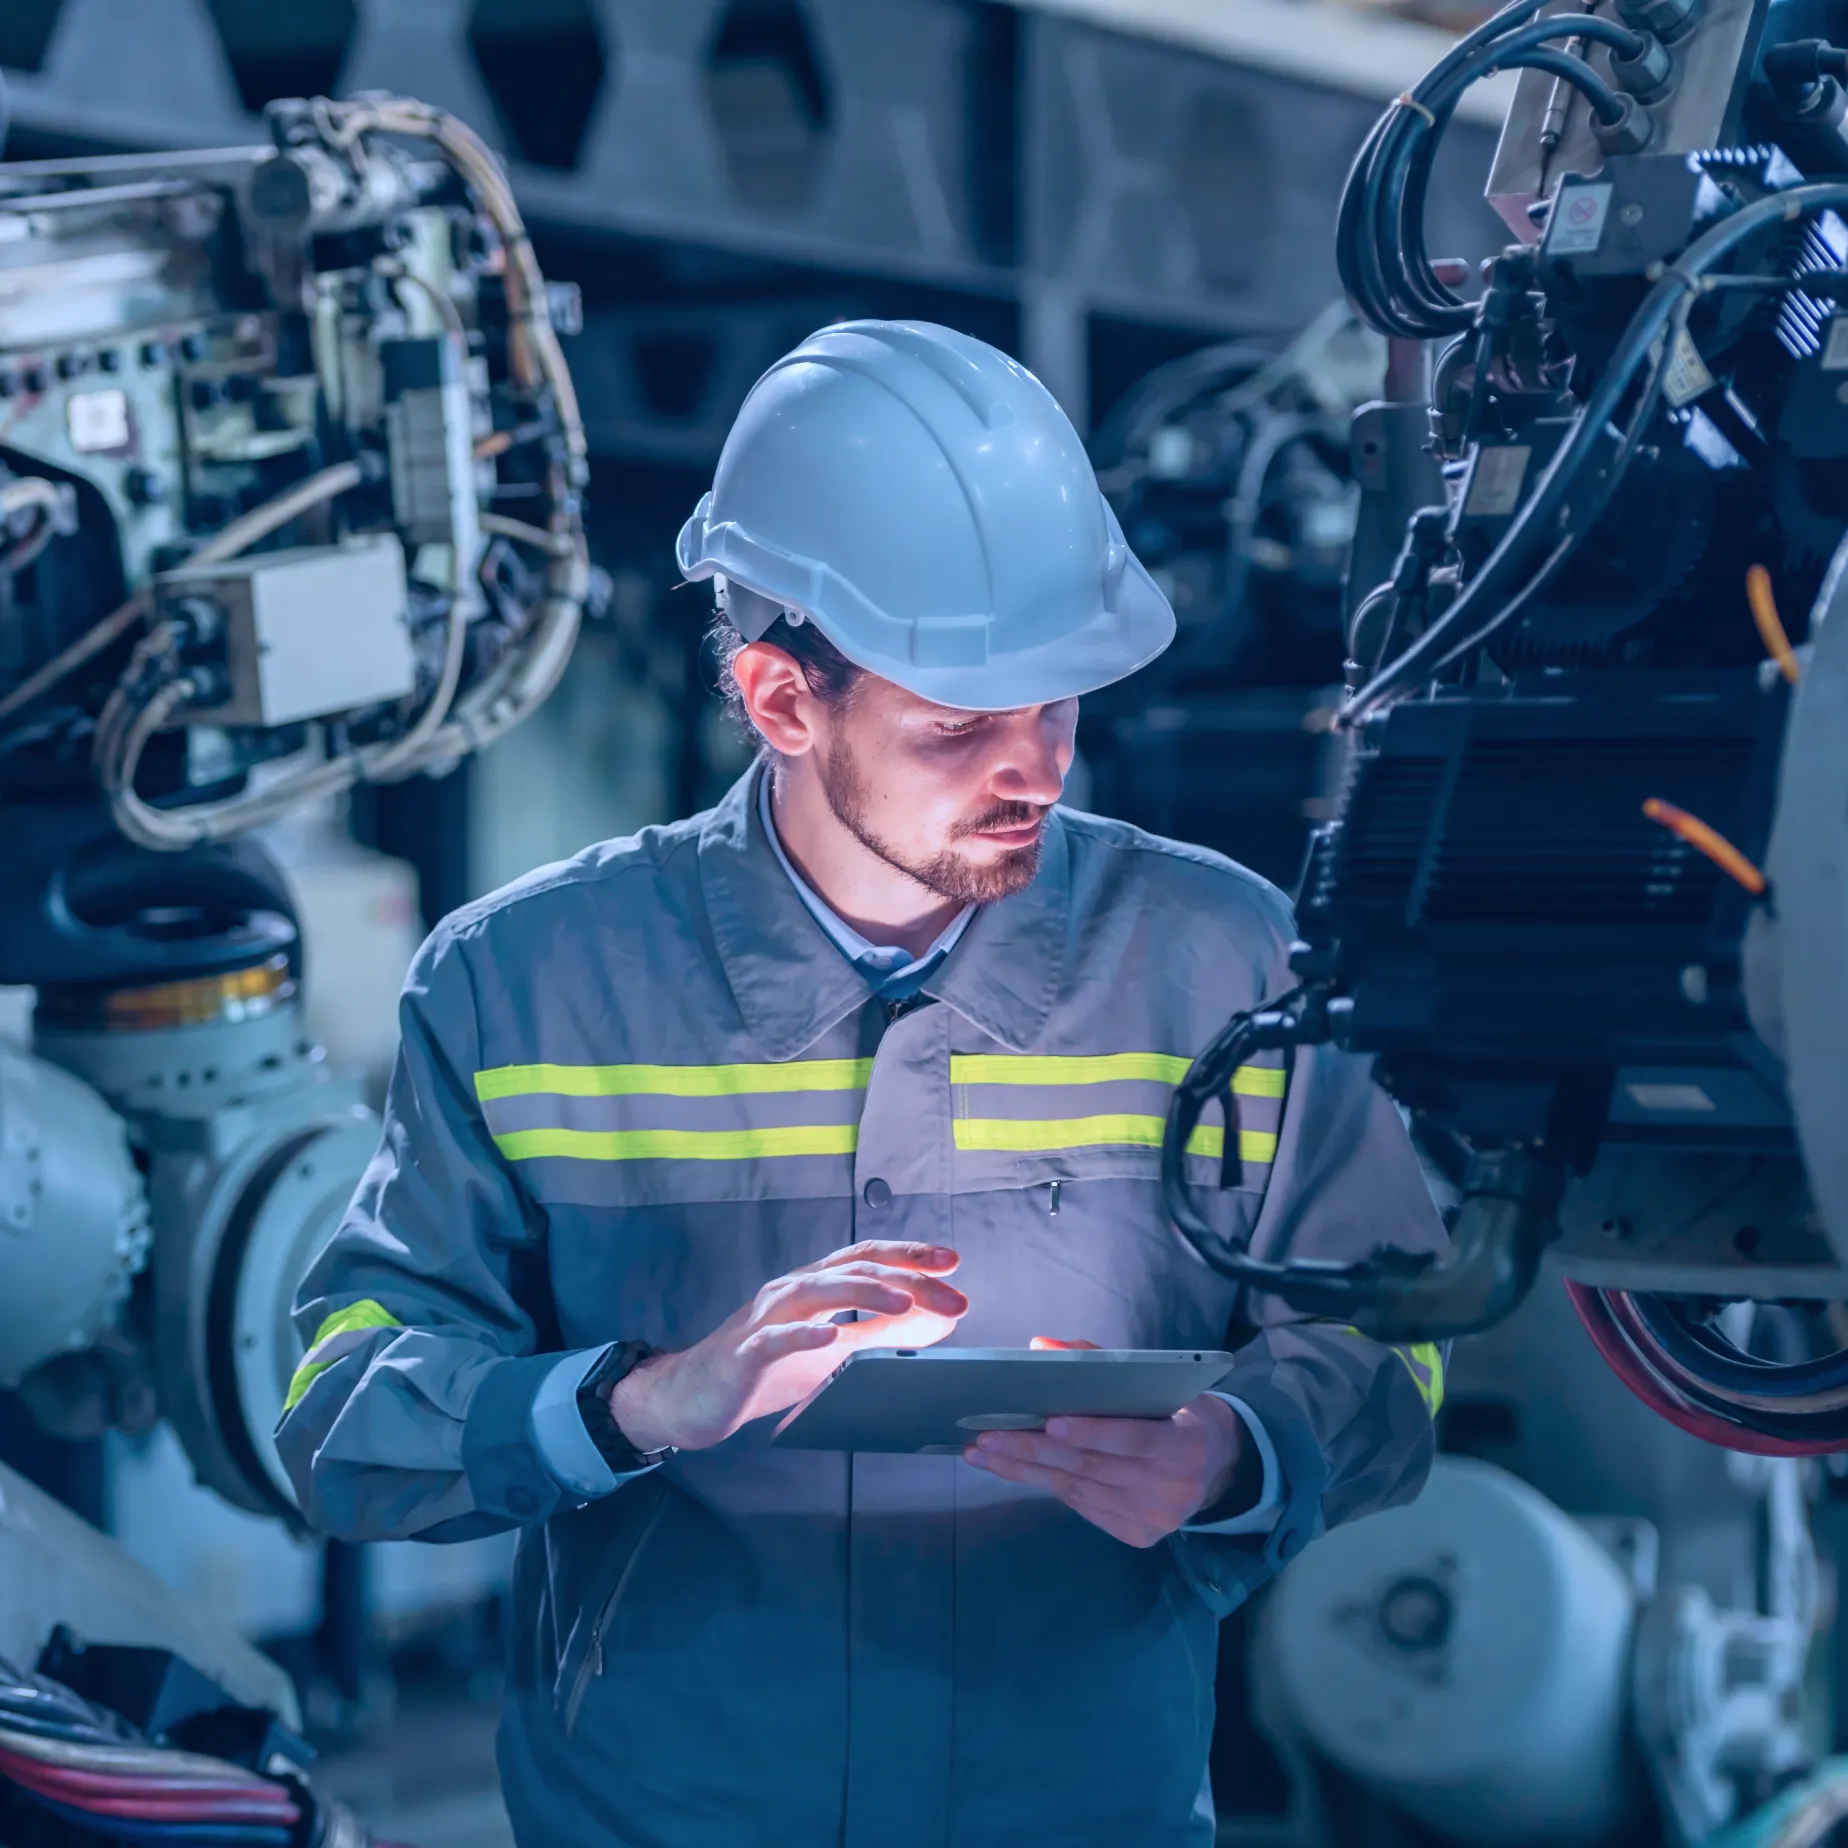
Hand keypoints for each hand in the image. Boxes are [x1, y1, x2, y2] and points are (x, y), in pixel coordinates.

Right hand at [609, 1241, 966, 1452]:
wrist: (692, 1397)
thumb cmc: (766, 1370)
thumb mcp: (833, 1353)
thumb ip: (881, 1334)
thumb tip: (937, 1320)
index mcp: (814, 1286)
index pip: (867, 1258)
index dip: (910, 1255)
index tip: (954, 1261)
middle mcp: (792, 1290)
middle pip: (853, 1271)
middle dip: (906, 1279)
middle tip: (953, 1295)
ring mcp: (766, 1318)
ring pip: (818, 1293)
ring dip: (865, 1294)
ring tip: (905, 1302)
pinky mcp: (744, 1353)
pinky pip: (776, 1340)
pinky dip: (805, 1336)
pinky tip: (831, 1338)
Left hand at [961, 1336, 1248, 1547]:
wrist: (1221, 1466)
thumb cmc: (1180, 1410)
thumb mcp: (1159, 1380)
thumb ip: (1102, 1362)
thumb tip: (1040, 1348)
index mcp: (1184, 1443)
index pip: (1130, 1439)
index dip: (1090, 1431)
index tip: (1048, 1421)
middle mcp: (1171, 1489)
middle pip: (1092, 1468)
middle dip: (1033, 1450)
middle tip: (986, 1436)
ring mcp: (1154, 1519)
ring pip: (1079, 1491)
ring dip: (1025, 1471)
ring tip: (983, 1454)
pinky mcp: (1138, 1536)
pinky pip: (1084, 1508)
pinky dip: (1048, 1485)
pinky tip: (1015, 1470)